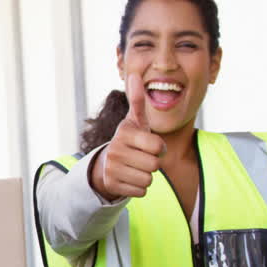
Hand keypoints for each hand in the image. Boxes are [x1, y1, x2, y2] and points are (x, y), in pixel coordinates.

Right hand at [92, 73, 166, 199]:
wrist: (107, 163)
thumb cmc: (130, 140)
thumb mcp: (135, 121)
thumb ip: (138, 100)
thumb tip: (135, 74)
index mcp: (124, 132)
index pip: (158, 147)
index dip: (159, 147)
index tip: (149, 144)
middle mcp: (116, 149)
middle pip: (154, 165)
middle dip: (153, 163)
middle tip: (141, 157)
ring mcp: (112, 168)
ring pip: (148, 180)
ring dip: (146, 176)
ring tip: (135, 167)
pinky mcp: (112, 184)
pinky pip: (141, 191)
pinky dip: (139, 188)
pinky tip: (130, 178)